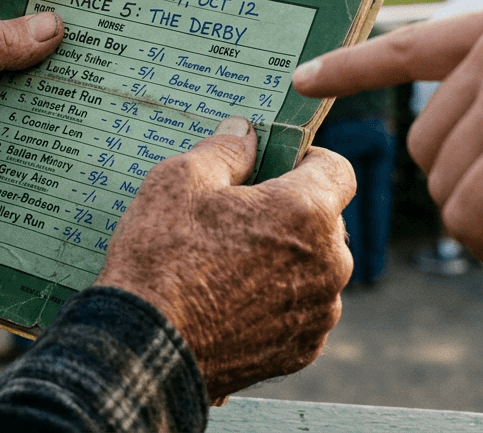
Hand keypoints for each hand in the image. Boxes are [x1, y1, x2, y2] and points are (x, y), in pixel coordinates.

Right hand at [95, 116, 354, 401]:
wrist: (144, 349)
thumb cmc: (161, 259)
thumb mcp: (180, 180)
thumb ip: (225, 149)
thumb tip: (244, 133)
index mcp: (307, 212)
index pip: (338, 168)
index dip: (307, 160)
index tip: (274, 166)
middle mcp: (330, 263)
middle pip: (326, 220)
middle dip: (292, 212)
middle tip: (238, 216)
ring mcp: (318, 312)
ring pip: (315, 268)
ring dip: (287, 259)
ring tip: (230, 264)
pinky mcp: (301, 349)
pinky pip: (301, 309)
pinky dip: (277, 301)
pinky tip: (232, 301)